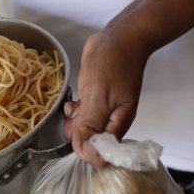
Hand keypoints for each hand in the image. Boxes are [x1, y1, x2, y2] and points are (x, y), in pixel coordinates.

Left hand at [63, 31, 148, 167]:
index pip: (104, 155)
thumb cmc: (112, 65)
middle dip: (78, 135)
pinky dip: (75, 112)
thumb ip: (91, 126)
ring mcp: (104, 112)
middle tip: (75, 117)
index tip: (78, 136)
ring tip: (74, 107)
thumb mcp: (99, 97)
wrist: (120, 38)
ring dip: (74, 123)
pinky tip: (72, 103)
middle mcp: (112, 123)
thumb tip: (86, 154)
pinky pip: (83, 116)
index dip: (88, 152)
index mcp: (118, 125)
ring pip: (84, 130)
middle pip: (92, 144)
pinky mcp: (96, 102)